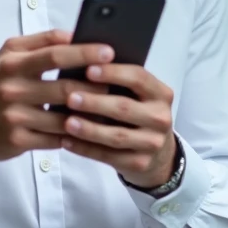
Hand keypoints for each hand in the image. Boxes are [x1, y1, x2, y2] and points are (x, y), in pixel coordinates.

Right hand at [0, 29, 112, 165]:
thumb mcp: (8, 57)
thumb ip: (40, 43)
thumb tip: (75, 35)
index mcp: (12, 61)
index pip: (54, 52)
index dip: (84, 50)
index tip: (109, 50)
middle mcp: (11, 87)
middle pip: (63, 85)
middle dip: (95, 85)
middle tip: (116, 82)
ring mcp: (14, 116)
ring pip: (64, 116)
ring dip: (90, 113)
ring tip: (109, 107)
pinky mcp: (18, 140)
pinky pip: (56, 138)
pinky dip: (76, 133)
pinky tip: (90, 129)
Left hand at [59, 63, 176, 188]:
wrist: (159, 155)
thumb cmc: (139, 114)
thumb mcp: (139, 96)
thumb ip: (119, 82)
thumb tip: (83, 64)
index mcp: (161, 94)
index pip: (138, 78)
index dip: (112, 73)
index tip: (88, 69)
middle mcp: (160, 118)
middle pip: (124, 108)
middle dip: (95, 102)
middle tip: (70, 97)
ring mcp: (152, 143)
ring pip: (116, 136)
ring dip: (89, 129)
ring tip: (66, 122)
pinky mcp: (140, 163)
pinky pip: (108, 156)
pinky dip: (85, 149)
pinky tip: (67, 141)